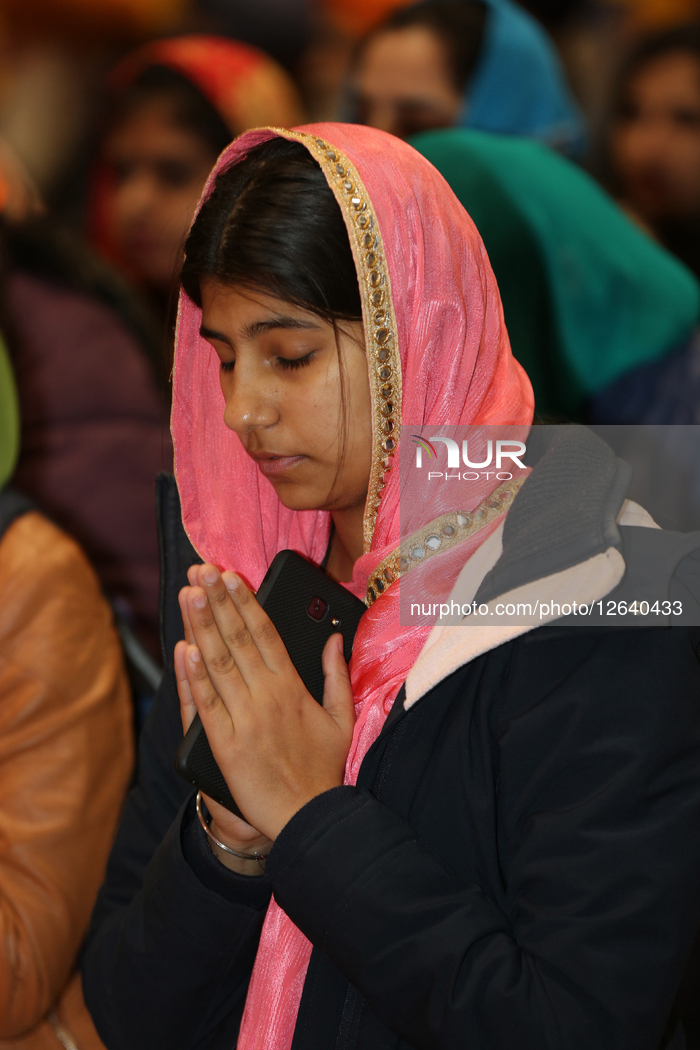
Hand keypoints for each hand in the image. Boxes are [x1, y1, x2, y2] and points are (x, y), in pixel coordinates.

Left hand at [175, 563, 355, 844]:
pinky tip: (184, 648)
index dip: (246, 602)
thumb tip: (333, 638)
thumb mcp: (341, 718)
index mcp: (293, 687)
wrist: (307, 817)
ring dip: (201, 626)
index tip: (231, 575)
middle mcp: (266, 696)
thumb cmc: (323, 769)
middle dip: (218, 601)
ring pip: (217, 662)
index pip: (266, 633)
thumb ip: (336, 675)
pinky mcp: (224, 743)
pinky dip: (193, 675)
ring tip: (189, 594)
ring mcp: (243, 718)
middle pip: (237, 639)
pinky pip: (204, 703)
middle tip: (201, 570)